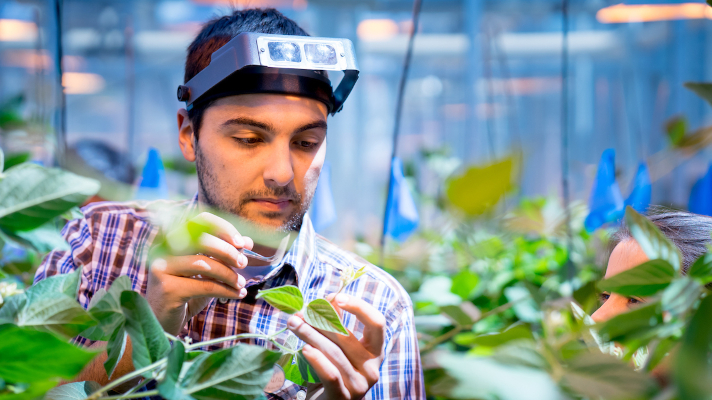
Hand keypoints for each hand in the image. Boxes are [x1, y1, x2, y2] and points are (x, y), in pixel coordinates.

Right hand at [147, 212, 253, 334]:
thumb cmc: (187, 292)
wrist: (164, 322)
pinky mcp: (167, 289)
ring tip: (240, 284)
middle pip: (202, 240)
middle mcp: (162, 249)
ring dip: (229, 274)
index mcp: (172, 238)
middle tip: (244, 264)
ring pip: (204, 264)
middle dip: (228, 252)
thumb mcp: (207, 271)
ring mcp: (161, 268)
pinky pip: (204, 286)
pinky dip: (226, 290)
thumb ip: (224, 254)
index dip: (224, 228)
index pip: (199, 221)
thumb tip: (249, 241)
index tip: (242, 243)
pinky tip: (237, 294)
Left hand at [287, 293, 385, 399]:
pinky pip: (330, 374)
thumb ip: (336, 323)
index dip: (359, 307)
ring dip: (311, 335)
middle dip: (321, 320)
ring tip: (294, 324)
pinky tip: (305, 349)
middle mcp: (372, 368)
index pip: (377, 323)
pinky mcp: (343, 397)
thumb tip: (330, 297)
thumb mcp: (336, 347)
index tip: (337, 297)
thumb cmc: (331, 372)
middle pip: (347, 336)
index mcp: (374, 352)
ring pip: (335, 353)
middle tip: (300, 313)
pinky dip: (317, 359)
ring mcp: (360, 385)